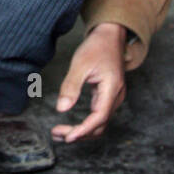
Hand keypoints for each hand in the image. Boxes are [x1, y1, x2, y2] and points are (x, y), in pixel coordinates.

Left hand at [52, 23, 126, 143]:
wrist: (110, 36)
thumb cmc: (97, 47)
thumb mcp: (80, 64)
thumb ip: (71, 87)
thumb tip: (61, 109)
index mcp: (112, 89)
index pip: (99, 117)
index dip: (84, 130)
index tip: (68, 137)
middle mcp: (116, 97)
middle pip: (100, 125)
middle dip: (79, 134)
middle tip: (57, 134)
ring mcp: (113, 98)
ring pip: (99, 123)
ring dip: (81, 132)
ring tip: (59, 134)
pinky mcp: (107, 97)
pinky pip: (97, 116)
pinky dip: (84, 124)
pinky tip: (70, 126)